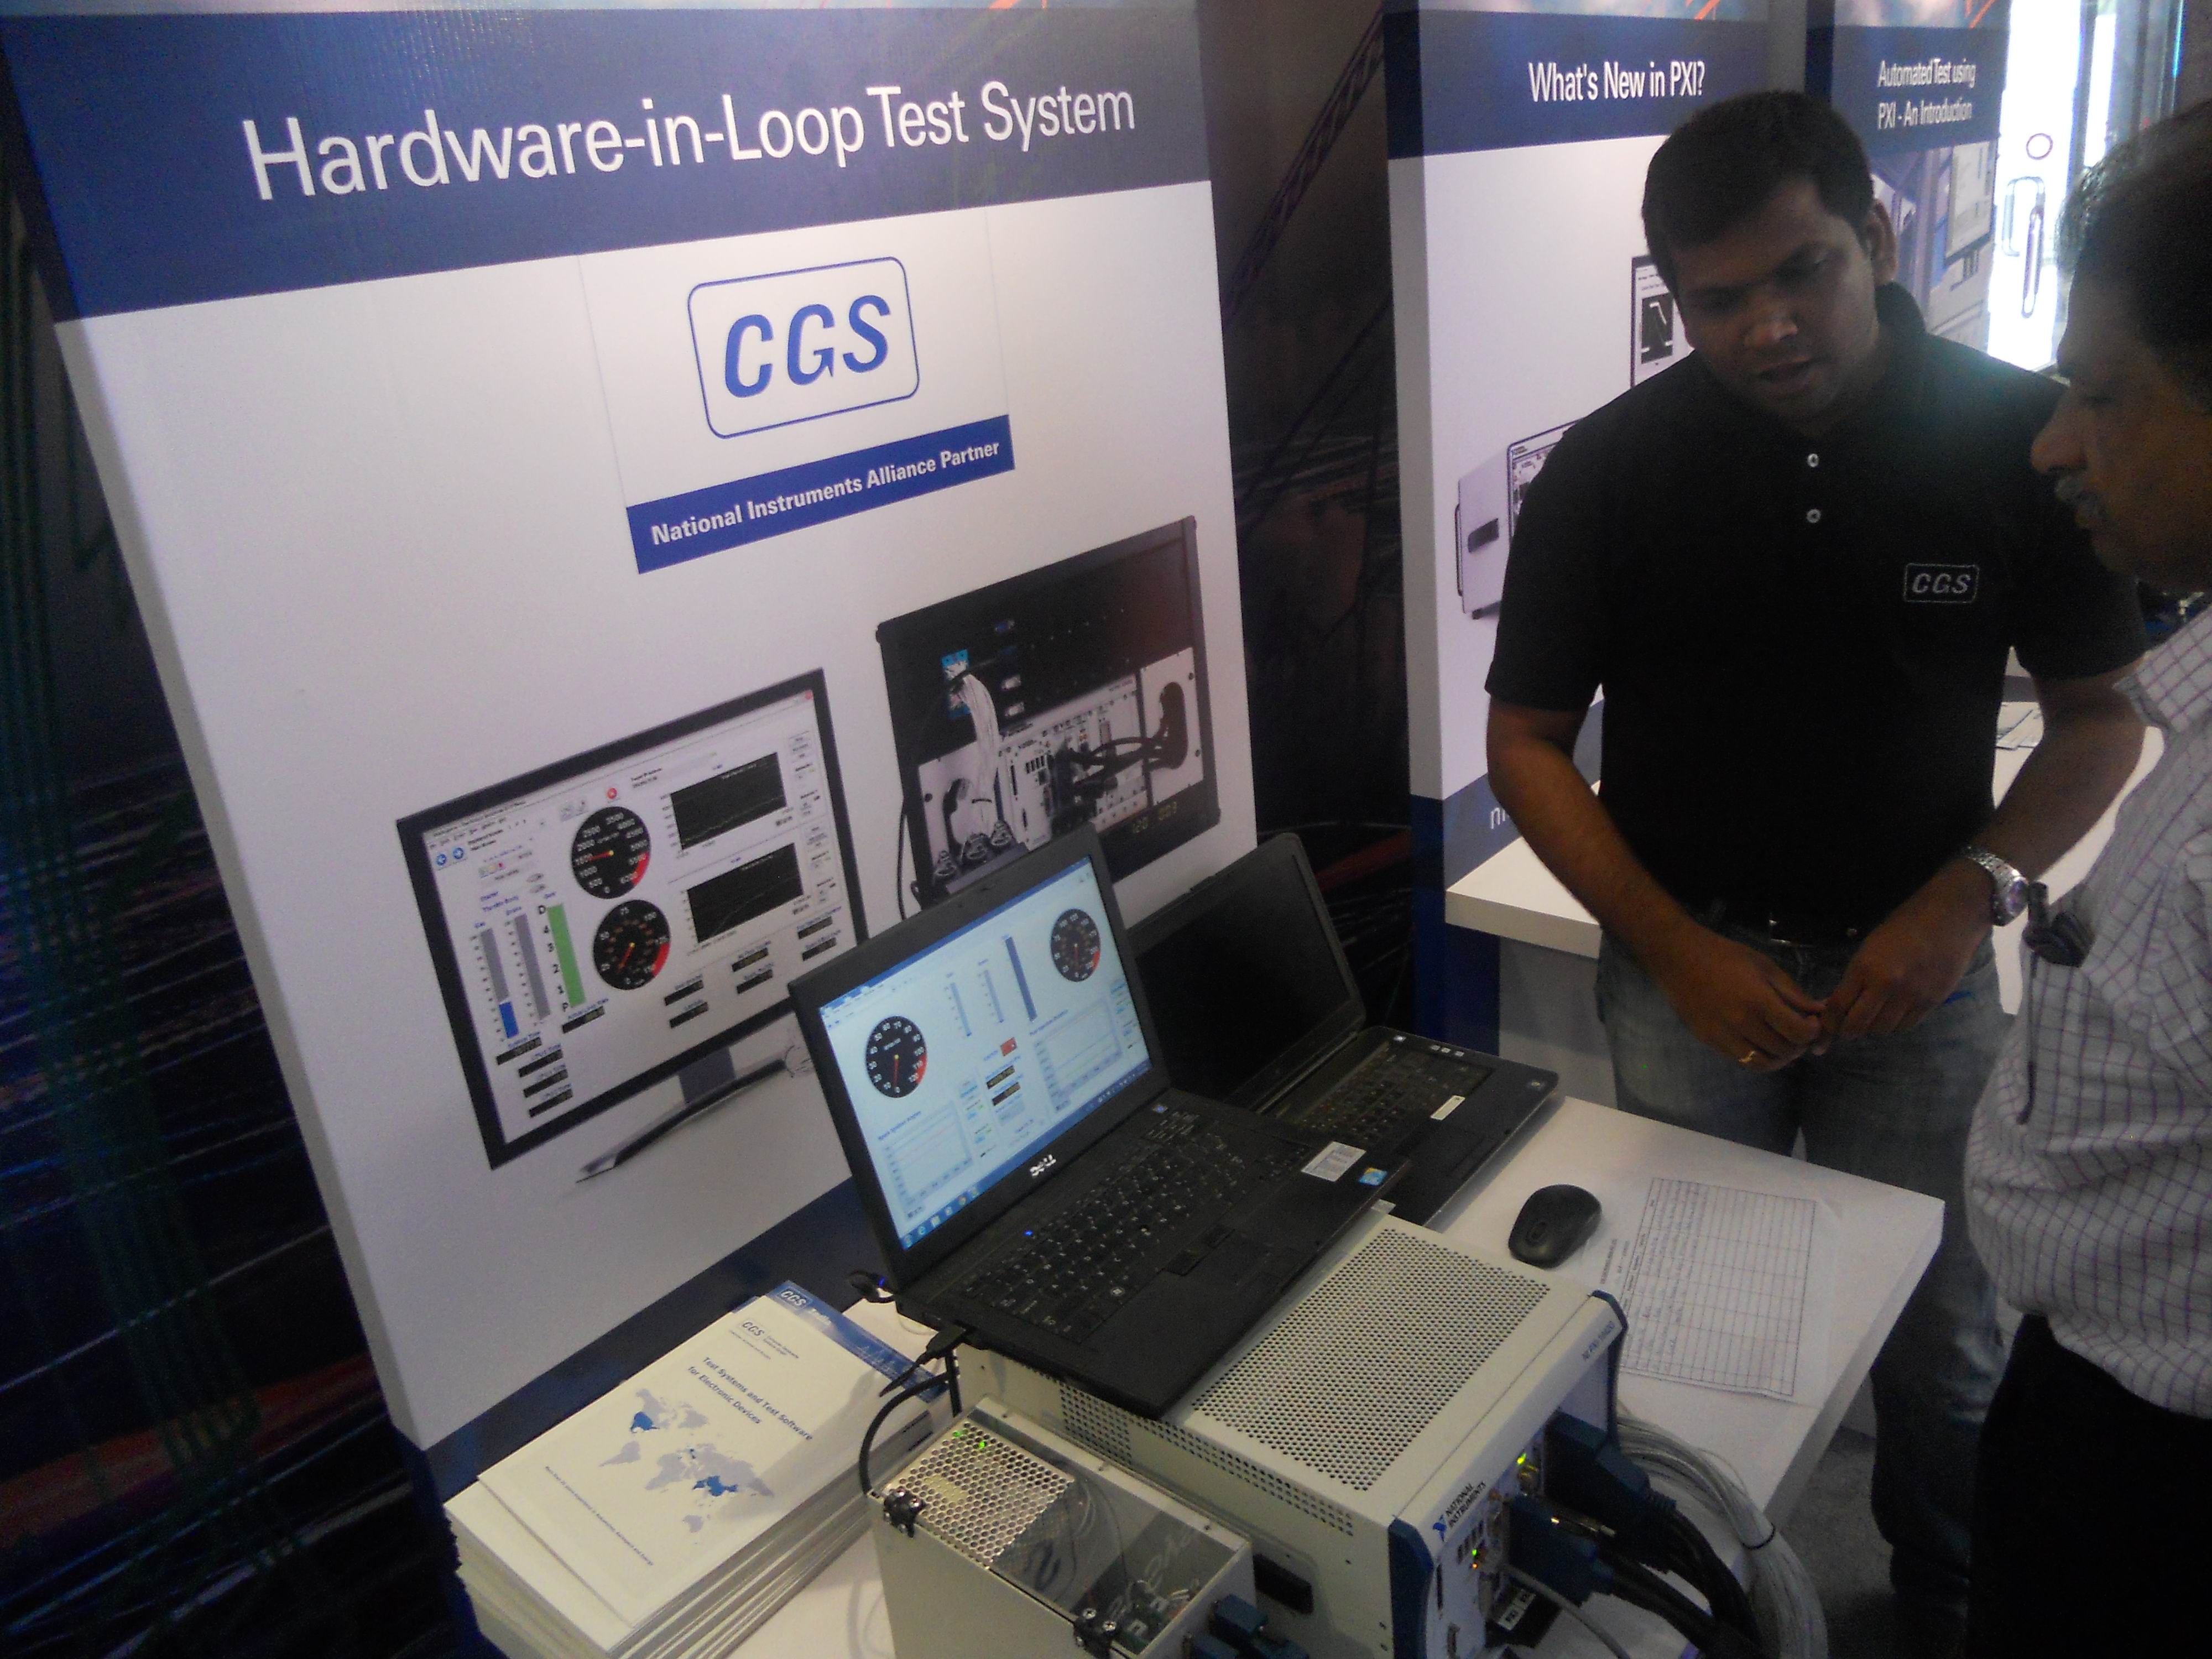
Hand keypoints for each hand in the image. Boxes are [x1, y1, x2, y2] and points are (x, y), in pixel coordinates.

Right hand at [1645, 924, 1826, 1071]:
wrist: (1678, 958)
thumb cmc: (1725, 955)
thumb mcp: (1765, 966)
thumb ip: (1793, 992)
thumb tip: (1819, 1010)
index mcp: (1758, 1001)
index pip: (1798, 1032)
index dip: (1813, 1031)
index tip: (1812, 1021)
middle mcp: (1741, 1024)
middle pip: (1785, 1051)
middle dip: (1800, 1044)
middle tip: (1799, 1031)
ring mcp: (1723, 1036)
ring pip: (1764, 1064)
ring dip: (1781, 1058)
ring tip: (1783, 1042)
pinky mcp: (1710, 1042)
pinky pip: (1742, 1061)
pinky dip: (1759, 1057)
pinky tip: (1761, 1043)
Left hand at [1821, 863, 1989, 1042]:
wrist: (1949, 917)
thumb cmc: (1904, 925)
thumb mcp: (1870, 946)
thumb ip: (1856, 976)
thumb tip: (1841, 1003)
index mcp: (1864, 967)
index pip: (1838, 1006)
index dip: (1830, 1021)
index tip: (1829, 1025)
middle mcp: (1886, 985)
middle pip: (1858, 1025)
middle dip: (1848, 1031)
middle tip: (1848, 1028)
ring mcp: (1911, 995)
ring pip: (1883, 1029)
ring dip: (1874, 1027)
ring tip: (1874, 1017)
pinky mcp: (1932, 1001)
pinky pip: (1907, 1025)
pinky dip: (1896, 1024)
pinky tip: (1895, 1014)